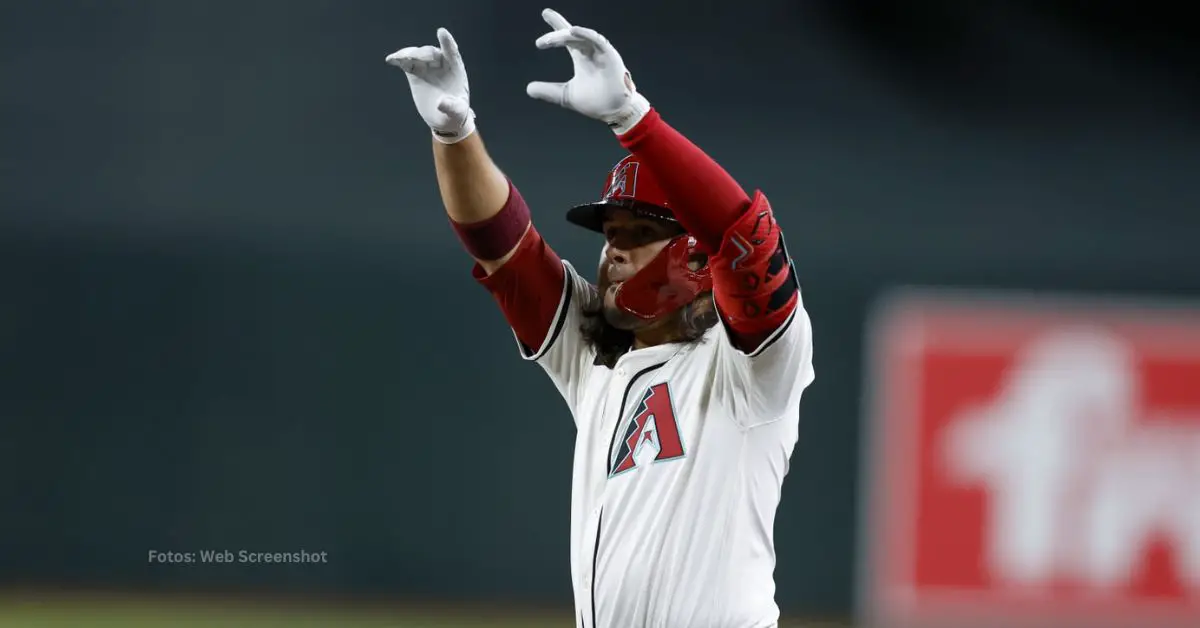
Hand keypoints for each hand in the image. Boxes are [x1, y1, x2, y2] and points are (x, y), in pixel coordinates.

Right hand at [386, 28, 475, 142]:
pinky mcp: (415, 73)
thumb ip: (452, 107)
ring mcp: (427, 67)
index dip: (447, 42)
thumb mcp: (457, 112)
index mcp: (455, 69)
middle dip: (422, 53)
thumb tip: (441, 103)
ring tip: (399, 58)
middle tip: (411, 57)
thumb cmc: (455, 113)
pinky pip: (406, 62)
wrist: (444, 118)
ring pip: (416, 55)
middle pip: (431, 52)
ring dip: (408, 54)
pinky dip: (398, 59)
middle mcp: (441, 64)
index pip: (452, 52)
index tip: (441, 32)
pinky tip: (390, 60)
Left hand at [526, 9, 649, 134]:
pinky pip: (598, 40)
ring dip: (565, 36)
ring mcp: (600, 51)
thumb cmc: (595, 102)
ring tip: (551, 40)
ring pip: (580, 37)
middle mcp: (590, 51)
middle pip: (571, 35)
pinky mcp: (610, 55)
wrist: (613, 112)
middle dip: (555, 35)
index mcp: (581, 56)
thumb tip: (528, 88)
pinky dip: (586, 34)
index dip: (557, 24)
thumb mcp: (565, 95)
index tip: (546, 13)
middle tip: (541, 43)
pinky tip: (573, 31)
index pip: (567, 37)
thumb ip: (548, 91)